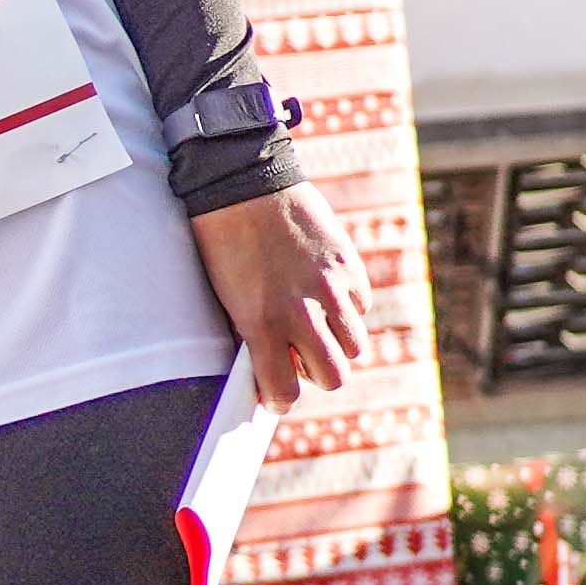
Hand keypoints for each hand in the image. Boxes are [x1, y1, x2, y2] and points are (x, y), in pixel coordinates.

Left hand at [193, 183, 366, 407]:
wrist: (242, 183)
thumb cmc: (223, 242)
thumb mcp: (230, 296)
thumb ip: (256, 332)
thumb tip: (276, 365)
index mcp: (260, 322)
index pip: (285, 390)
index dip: (281, 401)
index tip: (278, 397)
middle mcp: (300, 311)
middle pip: (334, 377)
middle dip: (318, 376)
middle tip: (303, 361)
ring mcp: (330, 288)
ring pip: (355, 346)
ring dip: (338, 344)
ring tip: (317, 325)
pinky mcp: (350, 266)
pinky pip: (362, 306)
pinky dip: (349, 308)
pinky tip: (327, 291)